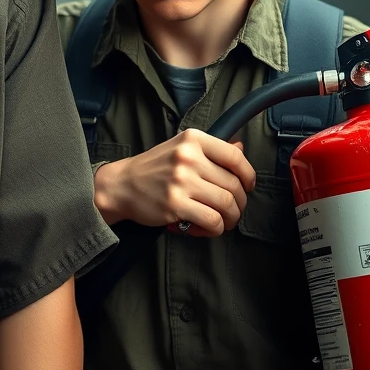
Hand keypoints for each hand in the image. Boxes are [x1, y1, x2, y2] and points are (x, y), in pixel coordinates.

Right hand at [93, 128, 255, 236]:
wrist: (121, 185)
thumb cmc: (153, 168)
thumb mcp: (180, 148)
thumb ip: (210, 149)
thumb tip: (240, 146)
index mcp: (192, 140)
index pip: (235, 157)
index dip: (248, 175)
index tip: (247, 186)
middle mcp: (188, 158)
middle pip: (234, 185)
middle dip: (239, 203)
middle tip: (232, 210)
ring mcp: (181, 181)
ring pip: (227, 205)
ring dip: (230, 219)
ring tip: (222, 222)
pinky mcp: (175, 204)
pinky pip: (211, 221)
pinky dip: (214, 229)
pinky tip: (204, 227)